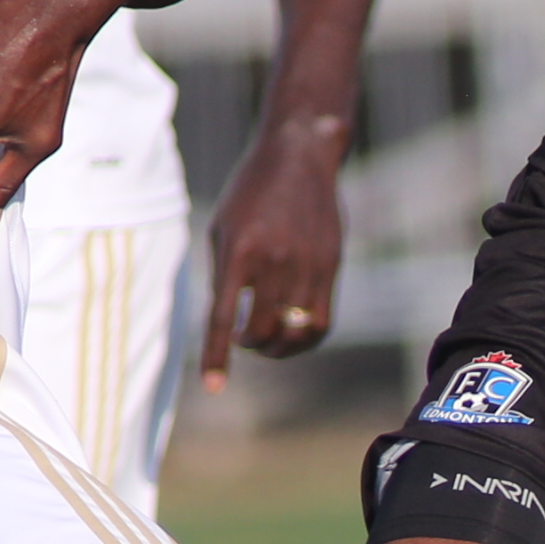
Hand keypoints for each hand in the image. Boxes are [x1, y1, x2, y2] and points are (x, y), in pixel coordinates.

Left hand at [199, 116, 348, 382]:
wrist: (299, 155)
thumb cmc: (251, 191)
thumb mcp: (224, 227)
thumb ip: (224, 275)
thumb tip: (226, 325)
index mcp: (241, 250)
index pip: (223, 317)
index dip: (217, 357)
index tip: (214, 388)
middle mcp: (275, 260)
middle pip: (261, 331)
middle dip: (250, 346)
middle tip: (244, 340)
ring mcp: (307, 264)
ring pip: (294, 333)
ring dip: (277, 347)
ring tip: (268, 341)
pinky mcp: (330, 266)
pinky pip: (321, 321)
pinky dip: (305, 338)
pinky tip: (293, 331)